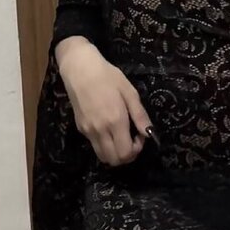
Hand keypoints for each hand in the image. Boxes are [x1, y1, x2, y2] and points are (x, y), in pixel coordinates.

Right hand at [59, 44, 159, 166]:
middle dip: (127, 155)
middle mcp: (100, 130)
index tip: (141, 136)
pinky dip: (105, 145)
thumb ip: (140, 116)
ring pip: (103, 157)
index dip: (137, 150)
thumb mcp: (129, 92)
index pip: (126, 152)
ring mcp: (88, 131)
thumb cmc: (108, 76)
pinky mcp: (80, 128)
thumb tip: (150, 134)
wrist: (80, 69)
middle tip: (133, 139)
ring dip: (115, 153)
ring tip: (121, 137)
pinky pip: (95, 146)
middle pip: (114, 160)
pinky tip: (109, 129)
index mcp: (115, 121)